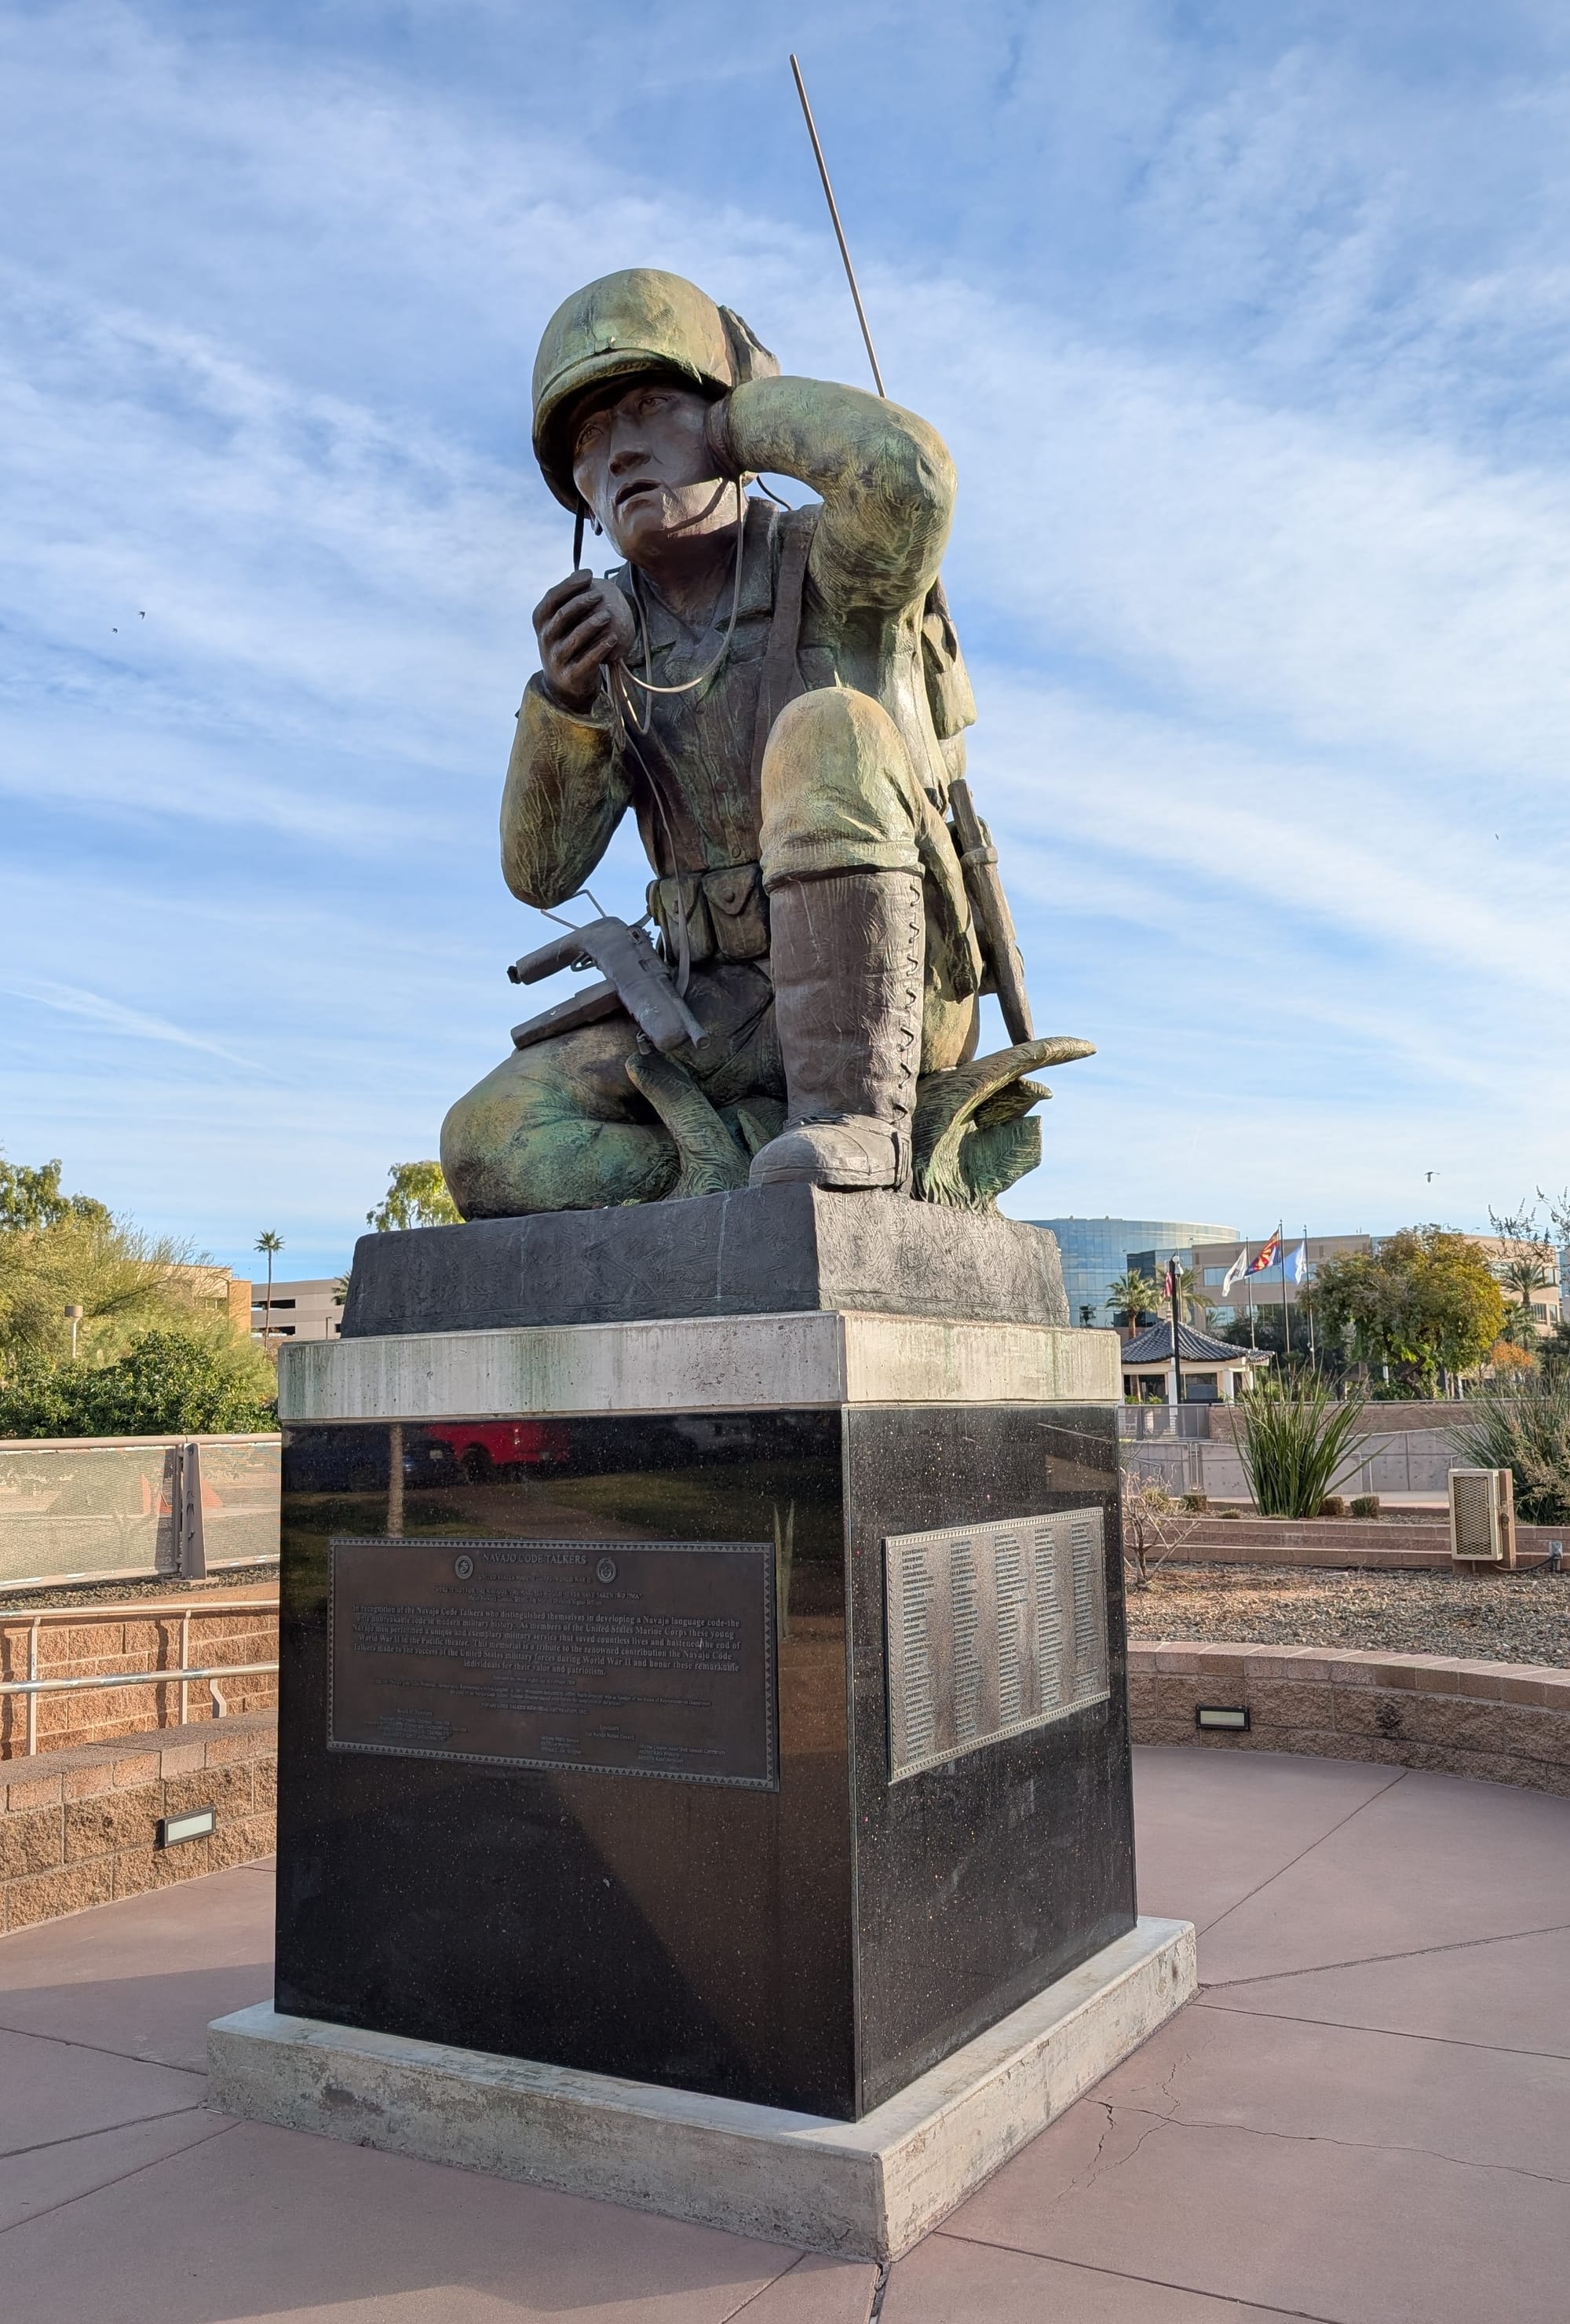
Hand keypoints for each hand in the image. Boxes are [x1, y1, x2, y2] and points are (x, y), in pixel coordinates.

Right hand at [533, 573, 636, 712]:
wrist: (564, 685)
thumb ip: (568, 601)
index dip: (570, 584)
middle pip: (562, 615)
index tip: (590, 574)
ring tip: (608, 615)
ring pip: (575, 637)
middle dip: (582, 602)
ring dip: (593, 624)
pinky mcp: (571, 675)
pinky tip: (614, 638)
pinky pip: (588, 660)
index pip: (552, 597)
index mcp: (541, 621)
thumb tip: (585, 573)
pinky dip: (601, 648)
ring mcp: (556, 658)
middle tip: (600, 594)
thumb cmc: (567, 643)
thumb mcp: (561, 623)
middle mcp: (545, 639)